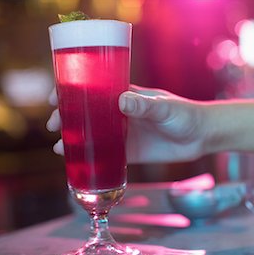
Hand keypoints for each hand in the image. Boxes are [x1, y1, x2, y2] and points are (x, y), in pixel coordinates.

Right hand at [46, 85, 207, 162]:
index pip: (93, 90)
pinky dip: (91, 159)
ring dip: (75, 139)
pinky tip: (77, 164)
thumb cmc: (184, 114)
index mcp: (125, 96)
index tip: (55, 96)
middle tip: (53, 125)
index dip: (72, 91)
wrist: (200, 137)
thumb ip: (144, 106)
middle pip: (86, 114)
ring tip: (59, 147)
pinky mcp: (130, 153)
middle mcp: (119, 115)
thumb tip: (122, 101)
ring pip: (92, 136)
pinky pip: (105, 156)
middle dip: (67, 117)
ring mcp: (123, 134)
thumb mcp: (164, 108)